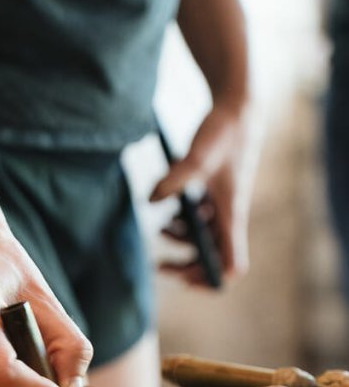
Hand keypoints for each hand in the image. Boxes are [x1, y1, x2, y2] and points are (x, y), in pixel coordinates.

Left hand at [150, 102, 250, 286]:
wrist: (236, 107)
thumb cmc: (224, 132)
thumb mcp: (197, 156)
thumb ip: (174, 180)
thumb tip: (151, 200)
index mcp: (231, 215)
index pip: (231, 264)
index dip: (212, 278)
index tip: (185, 279)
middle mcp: (229, 215)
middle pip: (212, 257)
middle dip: (186, 264)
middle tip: (159, 265)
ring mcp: (222, 204)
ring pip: (203, 238)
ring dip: (181, 240)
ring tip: (161, 230)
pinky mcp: (214, 192)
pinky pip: (200, 219)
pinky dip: (183, 221)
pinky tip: (168, 209)